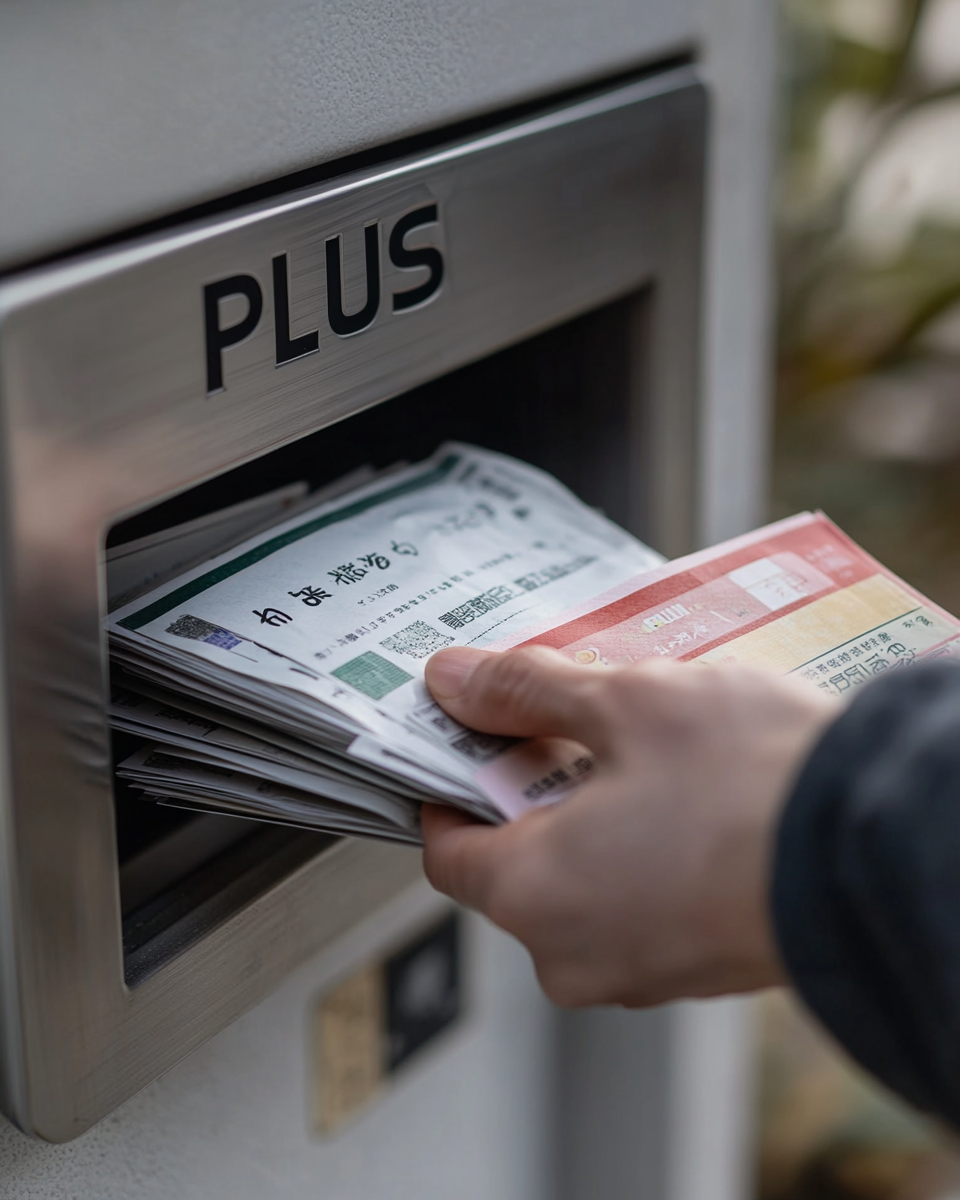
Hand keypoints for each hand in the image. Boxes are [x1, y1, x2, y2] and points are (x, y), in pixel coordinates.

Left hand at [421, 646, 837, 1007]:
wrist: (881, 851)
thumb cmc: (747, 784)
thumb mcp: (624, 703)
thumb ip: (527, 690)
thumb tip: (455, 679)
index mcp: (534, 896)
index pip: (447, 850)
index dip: (449, 784)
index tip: (469, 737)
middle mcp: (576, 955)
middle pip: (517, 863)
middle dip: (534, 786)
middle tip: (568, 718)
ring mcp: (643, 972)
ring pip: (585, 882)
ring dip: (597, 812)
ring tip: (641, 744)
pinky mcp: (701, 967)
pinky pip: (641, 902)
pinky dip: (644, 848)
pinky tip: (688, 792)